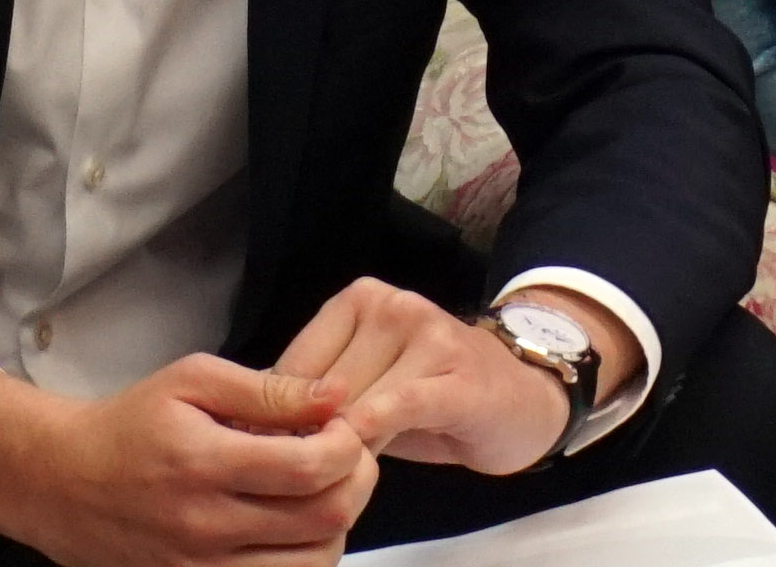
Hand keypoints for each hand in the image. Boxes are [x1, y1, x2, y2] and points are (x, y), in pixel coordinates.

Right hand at [0, 355, 378, 566]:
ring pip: (312, 563)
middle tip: (343, 456)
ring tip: (318, 489)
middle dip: (354, 482)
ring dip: (334, 524)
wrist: (62, 482)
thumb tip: (334, 395)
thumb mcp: (192, 380)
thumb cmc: (127, 427)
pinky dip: (301, 557)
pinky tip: (292, 524)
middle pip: (325, 520)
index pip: (313, 468)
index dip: (349, 445)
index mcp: (204, 464)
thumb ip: (268, 389)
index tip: (342, 426)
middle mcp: (205, 526)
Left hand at [274, 276, 585, 473]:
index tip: (268, 458)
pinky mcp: (458, 374)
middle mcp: (392, 305)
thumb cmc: (435, 396)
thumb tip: (250, 432)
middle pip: (320, 388)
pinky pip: (400, 405)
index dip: (275, 421)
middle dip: (309, 437)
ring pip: (354, 401)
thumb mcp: (369, 388)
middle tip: (306, 475)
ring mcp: (429, 333)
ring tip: (342, 474)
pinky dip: (374, 430)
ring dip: (341, 447)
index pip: (291, 366)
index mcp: (360, 300)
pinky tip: (363, 455)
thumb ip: (319, 399)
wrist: (524, 397)